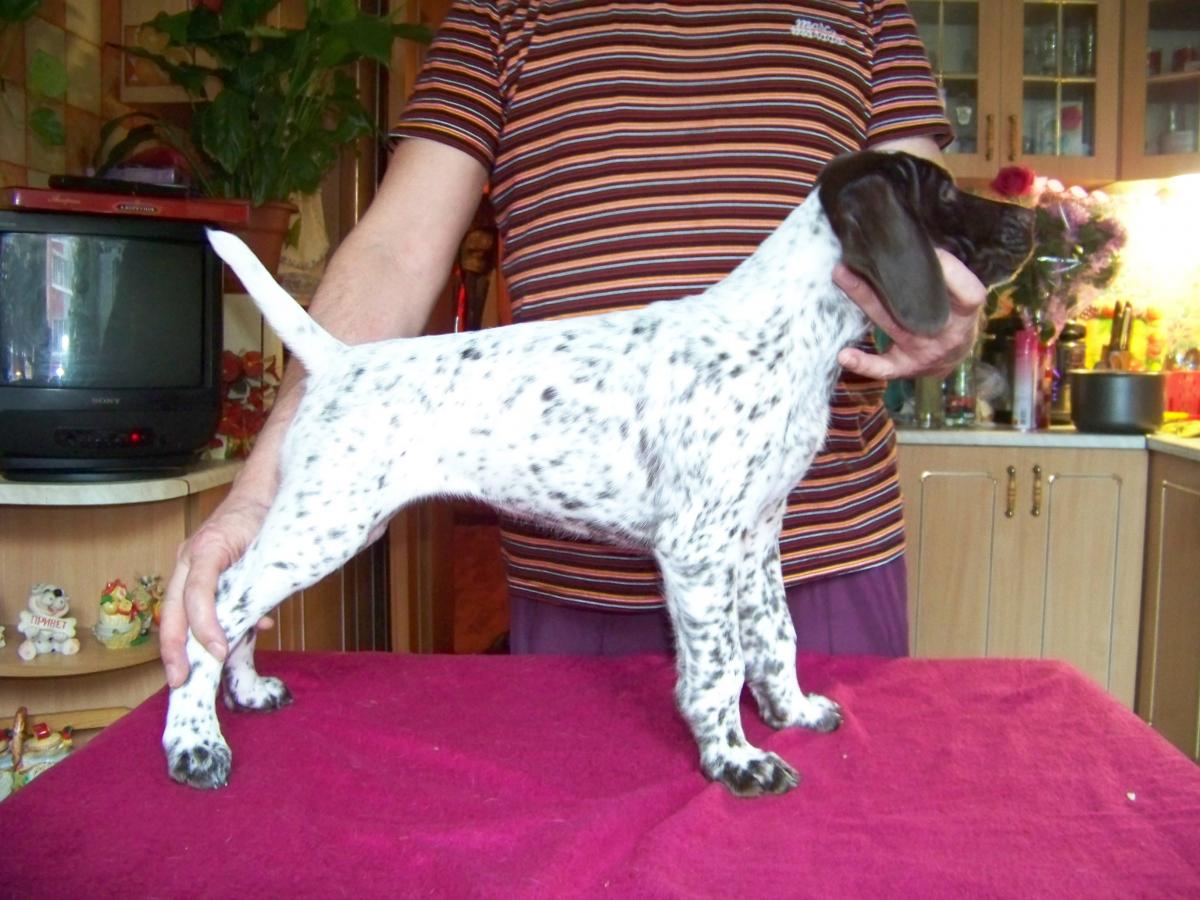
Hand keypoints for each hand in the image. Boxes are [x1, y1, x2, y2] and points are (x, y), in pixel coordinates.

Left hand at [160, 494, 271, 687]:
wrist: (271, 491)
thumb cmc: (263, 528)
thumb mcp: (253, 573)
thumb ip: (249, 598)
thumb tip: (256, 626)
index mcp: (194, 571)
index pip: (177, 615)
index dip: (177, 646)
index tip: (184, 675)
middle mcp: (186, 563)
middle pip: (169, 615)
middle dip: (173, 652)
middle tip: (181, 680)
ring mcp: (193, 555)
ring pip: (181, 605)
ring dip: (193, 640)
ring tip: (210, 663)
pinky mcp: (206, 548)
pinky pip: (199, 590)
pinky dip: (206, 619)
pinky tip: (218, 640)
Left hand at [834, 248, 985, 380]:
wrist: (953, 356)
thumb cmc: (954, 316)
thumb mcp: (964, 296)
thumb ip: (948, 274)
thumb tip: (920, 244)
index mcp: (965, 313)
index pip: (968, 293)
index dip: (953, 272)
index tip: (933, 252)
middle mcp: (945, 333)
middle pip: (915, 303)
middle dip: (887, 276)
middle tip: (858, 255)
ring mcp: (922, 351)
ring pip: (890, 322)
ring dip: (863, 297)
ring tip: (841, 275)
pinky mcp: (904, 367)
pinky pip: (883, 367)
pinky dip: (863, 363)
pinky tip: (843, 355)